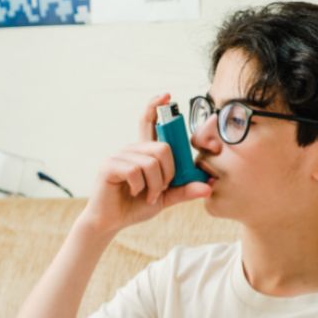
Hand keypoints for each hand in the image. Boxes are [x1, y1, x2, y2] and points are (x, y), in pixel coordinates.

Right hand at [80, 93, 211, 234]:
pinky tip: (134, 193)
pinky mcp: (109, 166)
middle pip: (162, 148)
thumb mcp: (165, 199)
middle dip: (168, 173)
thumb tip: (209, 187)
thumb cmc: (136, 207)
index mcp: (145, 152)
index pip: (149, 122)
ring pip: (151, 162)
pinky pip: (134, 171)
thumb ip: (184, 190)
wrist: (111, 222)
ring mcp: (120, 156)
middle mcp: (132, 149)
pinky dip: (140, 187)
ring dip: (154, 185)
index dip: (156, 106)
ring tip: (146, 195)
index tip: (167, 95)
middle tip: (160, 189)